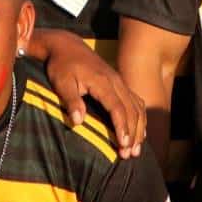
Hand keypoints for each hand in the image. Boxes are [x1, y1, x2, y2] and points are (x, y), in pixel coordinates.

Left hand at [34, 30, 144, 157]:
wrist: (66, 46)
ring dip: (139, 128)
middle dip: (133, 133)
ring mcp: (119, 81)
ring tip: (136, 149)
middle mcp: (116, 81)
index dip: (122, 128)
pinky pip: (136, 101)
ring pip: (137, 107)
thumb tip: (78, 122)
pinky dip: (140, 118)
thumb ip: (71, 100)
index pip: (118, 108)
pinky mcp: (119, 83)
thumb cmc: (61, 65)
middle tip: (129, 155)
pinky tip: (138, 132)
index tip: (123, 146)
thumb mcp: (61, 81)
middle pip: (132, 110)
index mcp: (103, 82)